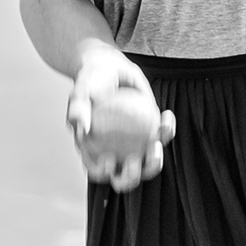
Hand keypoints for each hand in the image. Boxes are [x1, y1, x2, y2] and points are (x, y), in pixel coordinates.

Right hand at [66, 47, 175, 193]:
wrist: (110, 68)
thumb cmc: (91, 81)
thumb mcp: (81, 90)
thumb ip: (78, 108)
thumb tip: (80, 126)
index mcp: (94, 153)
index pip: (97, 171)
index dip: (103, 173)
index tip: (108, 160)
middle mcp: (116, 155)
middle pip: (125, 176)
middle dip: (132, 177)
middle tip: (135, 162)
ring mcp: (137, 147)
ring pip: (148, 163)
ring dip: (155, 160)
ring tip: (156, 144)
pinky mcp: (153, 134)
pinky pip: (162, 135)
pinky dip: (166, 128)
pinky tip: (166, 116)